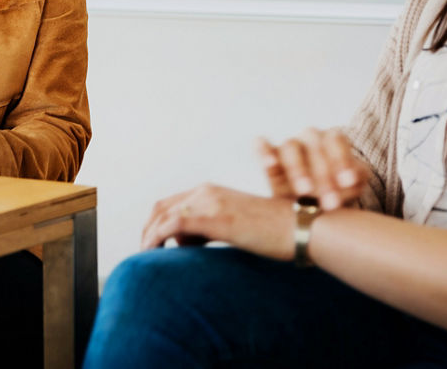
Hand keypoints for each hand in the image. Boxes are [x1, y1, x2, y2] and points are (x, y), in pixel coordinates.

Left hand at [140, 184, 294, 260]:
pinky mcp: (215, 218)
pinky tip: (153, 251)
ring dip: (150, 236)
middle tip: (145, 252)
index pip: (171, 203)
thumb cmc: (274, 230)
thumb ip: (213, 227)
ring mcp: (210, 202)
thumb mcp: (237, 223)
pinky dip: (157, 237)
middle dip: (147, 230)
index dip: (156, 223)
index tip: (153, 244)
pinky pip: (174, 224)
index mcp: (211, 190)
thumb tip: (191, 242)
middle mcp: (207, 191)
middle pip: (161, 208)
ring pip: (163, 216)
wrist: (301, 227)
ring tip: (149, 256)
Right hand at [256, 128, 369, 210]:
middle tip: (330, 202)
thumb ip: (353, 181)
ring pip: (290, 147)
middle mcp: (308, 138)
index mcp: (331, 140)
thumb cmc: (335, 191)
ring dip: (298, 169)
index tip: (347, 182)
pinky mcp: (267, 156)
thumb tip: (351, 179)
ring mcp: (287, 146)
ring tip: (305, 191)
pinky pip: (261, 146)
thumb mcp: (350, 187)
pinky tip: (270, 163)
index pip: (336, 140)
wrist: (310, 206)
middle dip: (323, 175)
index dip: (341, 159)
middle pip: (314, 145)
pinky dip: (264, 151)